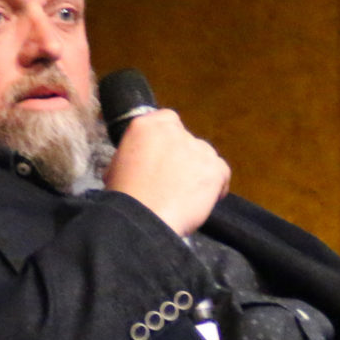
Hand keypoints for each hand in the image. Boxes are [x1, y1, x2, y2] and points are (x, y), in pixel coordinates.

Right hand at [104, 108, 230, 234]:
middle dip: (182, 158)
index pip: (167, 120)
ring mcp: (197, 148)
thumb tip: (142, 162)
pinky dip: (216, 186)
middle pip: (186, 140)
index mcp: (146, 126)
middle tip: (172, 183)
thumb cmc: (124, 199)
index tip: (164, 158)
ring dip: (198, 171)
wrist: (143, 219)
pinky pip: (222, 173)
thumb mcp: (117, 166)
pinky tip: (201, 201)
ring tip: (184, 196)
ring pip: (204, 155)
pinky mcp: (215, 167)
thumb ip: (136, 154)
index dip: (168, 142)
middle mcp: (174, 131)